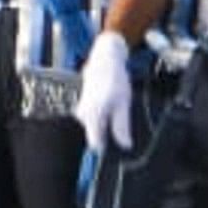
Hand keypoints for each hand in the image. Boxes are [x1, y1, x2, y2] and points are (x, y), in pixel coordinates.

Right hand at [73, 31, 137, 153]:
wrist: (105, 59)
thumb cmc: (115, 79)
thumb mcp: (123, 104)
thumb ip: (122, 127)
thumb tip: (125, 146)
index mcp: (93, 116)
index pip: (95, 144)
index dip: (107, 148)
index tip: (118, 148)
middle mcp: (83, 114)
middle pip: (96, 134)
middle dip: (108, 131)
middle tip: (121, 118)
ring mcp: (81, 108)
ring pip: (96, 125)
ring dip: (106, 120)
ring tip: (116, 106)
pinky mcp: (82, 103)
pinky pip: (94, 117)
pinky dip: (103, 113)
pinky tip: (110, 102)